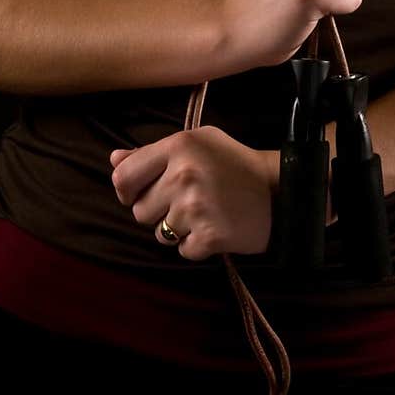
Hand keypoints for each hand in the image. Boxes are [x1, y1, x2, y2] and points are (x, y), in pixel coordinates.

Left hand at [109, 127, 274, 260]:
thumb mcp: (196, 144)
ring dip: (178, 230)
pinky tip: (216, 228)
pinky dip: (196, 245)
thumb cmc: (234, 163)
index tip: (143, 193)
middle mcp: (183, 174)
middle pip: (140, 211)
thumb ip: (151, 153)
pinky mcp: (209, 236)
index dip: (127, 190)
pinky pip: (182, 251)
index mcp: (178, 145)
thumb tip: (114, 159)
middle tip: (188, 201)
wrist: (281, 191)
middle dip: (158, 211)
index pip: (124, 177)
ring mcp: (196, 207)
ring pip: (160, 234)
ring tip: (204, 214)